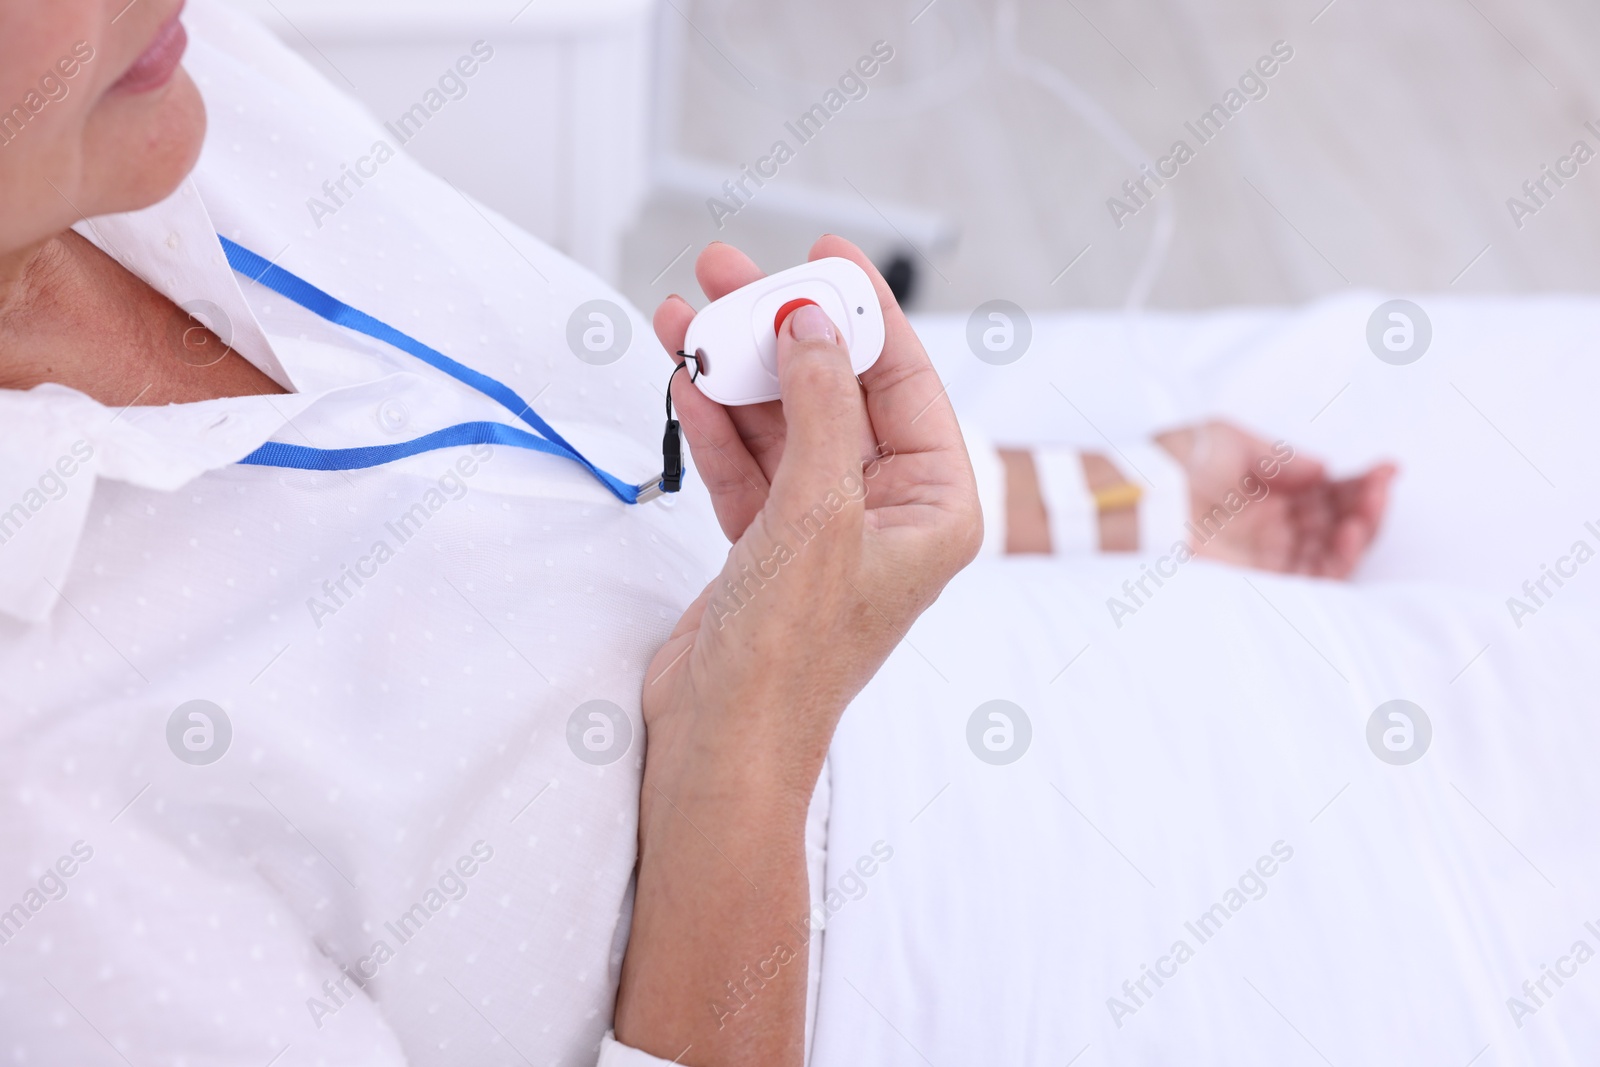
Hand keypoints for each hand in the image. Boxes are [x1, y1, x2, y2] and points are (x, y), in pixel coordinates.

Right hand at [639, 236, 980, 794]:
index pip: (906, 381)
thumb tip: (811, 323)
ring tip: (682, 316)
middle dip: (781, 332)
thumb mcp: (816, 513)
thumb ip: (822, 408)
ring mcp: (824, 528)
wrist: (721, 744)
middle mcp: (886, 512)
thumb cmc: (789, 651)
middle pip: (837, 391)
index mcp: (936, 507)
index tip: (824, 255)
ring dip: (734, 371)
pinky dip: (716, 424)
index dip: (865, 311)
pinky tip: (684, 381)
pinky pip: (747, 463)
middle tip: (726, 272)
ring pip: (783, 422)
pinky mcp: (769, 546)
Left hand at [1155, 421, 1395, 577]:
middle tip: (1383, 483)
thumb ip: (1280, 455)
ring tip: (1371, 507)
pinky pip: (1315, 579)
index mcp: (1263, 497)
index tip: (1387, 467)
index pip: (1325, 494)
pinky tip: (1351, 530)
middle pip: (1336, 523)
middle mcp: (1269, 529)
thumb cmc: (1172, 463)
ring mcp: (1266, 557)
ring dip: (1362, 529)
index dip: (1359, 482)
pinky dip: (1341, 559)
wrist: (1140, 495)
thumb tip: (1323, 468)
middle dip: (1368, 503)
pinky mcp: (1261, 582)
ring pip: (1334, 552)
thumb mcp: (1229, 440)